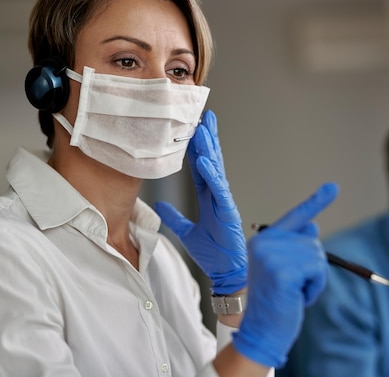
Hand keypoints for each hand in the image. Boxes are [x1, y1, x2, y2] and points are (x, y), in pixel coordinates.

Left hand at [154, 110, 246, 294]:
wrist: (226, 271)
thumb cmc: (213, 252)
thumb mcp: (187, 232)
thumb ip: (175, 217)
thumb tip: (160, 205)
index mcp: (208, 198)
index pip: (201, 167)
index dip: (196, 148)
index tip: (193, 129)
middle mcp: (217, 195)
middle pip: (212, 161)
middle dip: (208, 139)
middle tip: (203, 117)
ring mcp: (224, 201)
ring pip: (215, 169)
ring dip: (209, 149)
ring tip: (202, 129)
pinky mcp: (228, 210)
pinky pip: (218, 188)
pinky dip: (211, 173)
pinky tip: (204, 160)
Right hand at [232, 183, 338, 367]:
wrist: (261, 331)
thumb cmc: (276, 302)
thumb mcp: (286, 270)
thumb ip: (296, 247)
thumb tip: (313, 226)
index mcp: (263, 240)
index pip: (295, 217)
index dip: (316, 202)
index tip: (333, 187)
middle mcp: (264, 243)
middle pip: (312, 241)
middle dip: (313, 267)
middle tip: (294, 286)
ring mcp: (271, 255)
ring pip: (317, 256)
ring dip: (314, 278)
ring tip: (295, 292)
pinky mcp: (283, 270)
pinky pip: (318, 270)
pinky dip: (315, 287)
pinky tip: (298, 297)